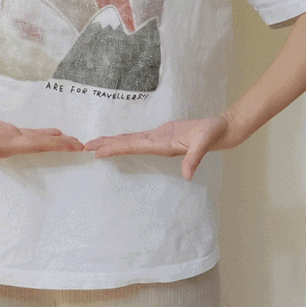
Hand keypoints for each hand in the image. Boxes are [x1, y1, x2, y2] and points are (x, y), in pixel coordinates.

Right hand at [0, 107, 83, 157]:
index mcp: (3, 146)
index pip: (34, 146)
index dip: (54, 146)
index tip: (71, 147)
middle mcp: (11, 145)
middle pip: (42, 146)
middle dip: (62, 146)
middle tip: (84, 146)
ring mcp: (10, 140)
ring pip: (39, 141)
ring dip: (57, 142)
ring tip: (76, 142)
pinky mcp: (8, 133)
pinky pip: (30, 134)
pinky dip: (44, 134)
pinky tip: (56, 133)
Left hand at [83, 114, 238, 180]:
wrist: (221, 130)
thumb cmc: (213, 134)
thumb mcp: (204, 143)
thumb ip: (195, 158)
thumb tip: (187, 176)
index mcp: (162, 146)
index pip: (133, 147)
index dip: (115, 148)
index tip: (98, 152)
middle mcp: (156, 145)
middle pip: (126, 145)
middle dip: (107, 146)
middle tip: (84, 147)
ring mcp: (158, 140)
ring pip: (131, 141)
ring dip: (113, 142)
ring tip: (94, 143)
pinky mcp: (162, 134)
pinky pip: (139, 136)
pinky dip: (126, 137)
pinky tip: (117, 139)